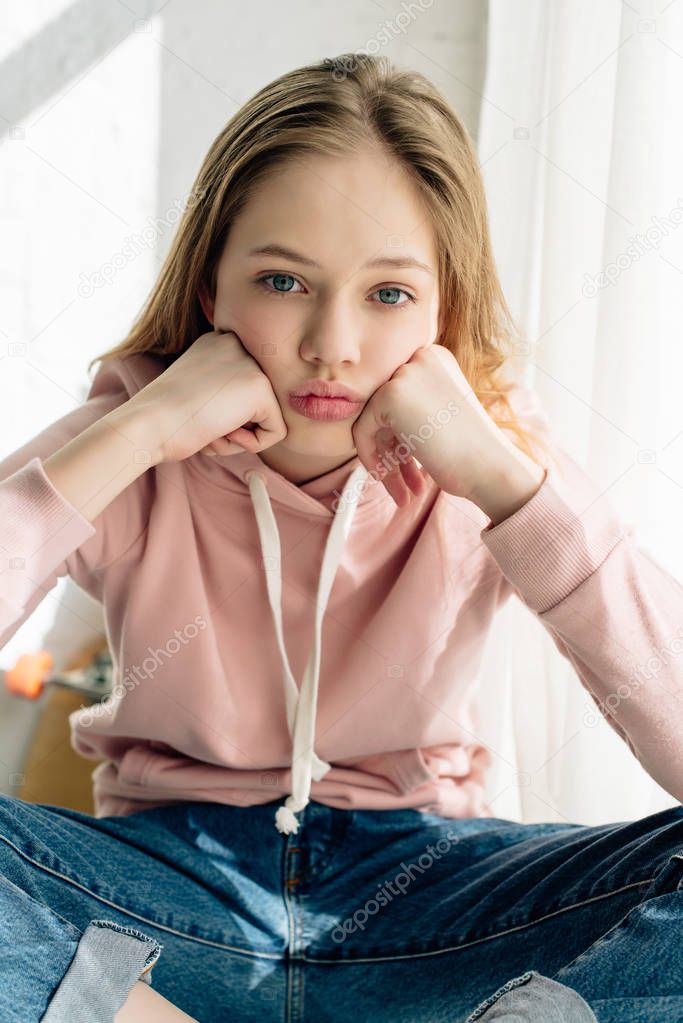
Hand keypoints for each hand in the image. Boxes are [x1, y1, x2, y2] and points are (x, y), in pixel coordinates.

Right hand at [130, 330, 287, 463]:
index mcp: (218, 344)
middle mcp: (236, 345)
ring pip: (268, 417)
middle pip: (258, 403)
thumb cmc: (163, 420)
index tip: (194, 412)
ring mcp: (250, 364)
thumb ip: (225, 394)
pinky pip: (277, 431)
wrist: (147, 424)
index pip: (243, 391)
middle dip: (234, 426)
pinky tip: (221, 433)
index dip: (224, 415)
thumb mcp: (197, 394)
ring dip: (239, 436)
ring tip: (208, 429)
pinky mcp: (260, 387)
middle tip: (201, 425)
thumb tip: (258, 417)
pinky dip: (252, 445)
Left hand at [351, 344, 516, 508]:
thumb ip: (411, 409)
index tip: (408, 464)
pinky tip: (392, 483)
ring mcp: (405, 374)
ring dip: (386, 462)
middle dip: (392, 451)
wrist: (491, 467)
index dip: (399, 435)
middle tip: (408, 485)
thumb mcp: (442, 416)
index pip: (399, 395)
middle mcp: (421, 358)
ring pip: (373, 421)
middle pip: (384, 408)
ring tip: (403, 495)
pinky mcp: (389, 395)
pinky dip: (371, 458)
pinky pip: (362, 430)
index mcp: (436, 360)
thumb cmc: (474, 451)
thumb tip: (372, 421)